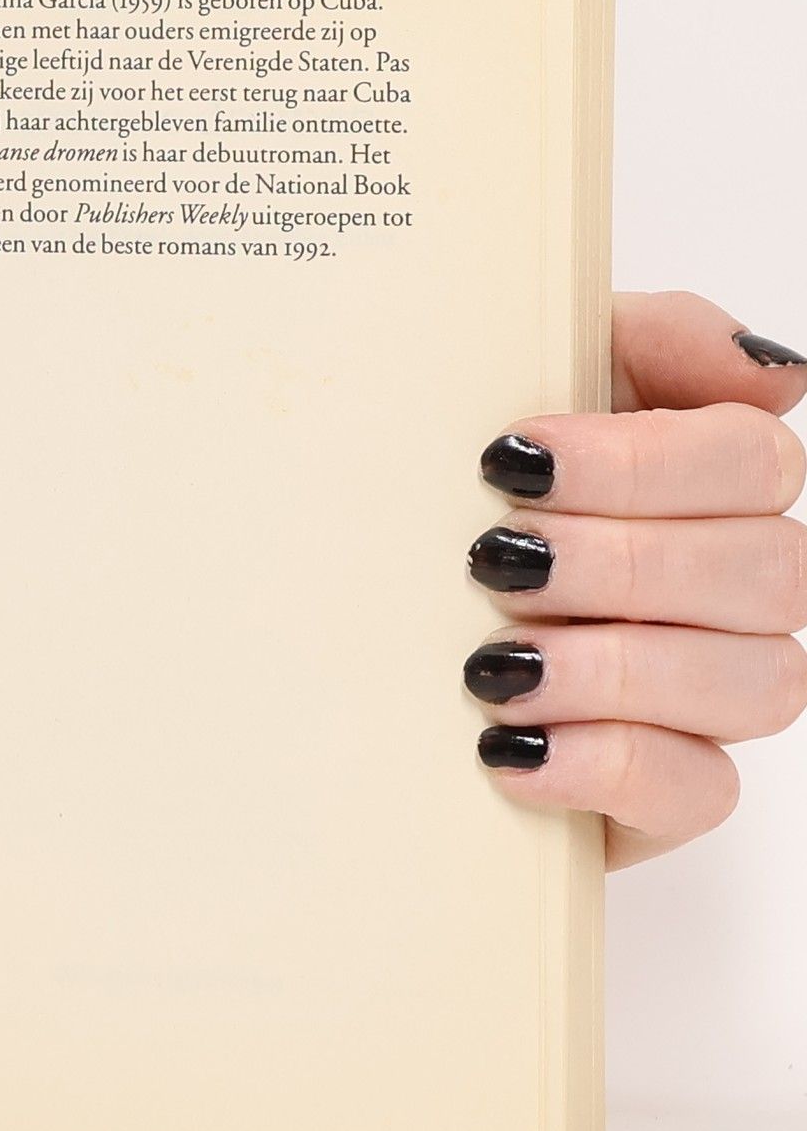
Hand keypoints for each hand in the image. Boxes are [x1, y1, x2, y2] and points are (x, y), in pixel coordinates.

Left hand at [466, 293, 806, 866]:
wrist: (365, 646)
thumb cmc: (448, 498)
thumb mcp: (511, 383)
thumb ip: (642, 338)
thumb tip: (767, 370)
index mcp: (705, 483)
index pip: (750, 458)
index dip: (641, 460)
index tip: (509, 459)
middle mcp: (732, 588)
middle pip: (765, 570)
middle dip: (618, 564)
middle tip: (492, 561)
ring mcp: (709, 696)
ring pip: (755, 683)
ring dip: (612, 667)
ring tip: (492, 662)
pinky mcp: (669, 791)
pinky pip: (700, 790)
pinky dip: (607, 765)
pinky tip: (511, 746)